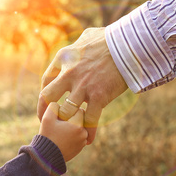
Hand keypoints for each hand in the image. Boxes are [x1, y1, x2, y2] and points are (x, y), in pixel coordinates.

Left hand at [37, 27, 127, 143]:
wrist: (129, 45)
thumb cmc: (111, 39)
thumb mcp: (88, 36)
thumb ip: (79, 44)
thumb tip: (80, 44)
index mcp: (63, 58)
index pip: (46, 80)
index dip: (45, 95)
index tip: (48, 104)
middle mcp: (68, 74)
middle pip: (47, 97)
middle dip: (45, 111)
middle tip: (49, 122)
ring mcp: (82, 87)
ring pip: (65, 112)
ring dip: (67, 123)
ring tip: (70, 132)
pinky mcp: (98, 97)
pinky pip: (89, 120)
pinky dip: (88, 131)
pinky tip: (88, 139)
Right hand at [39, 102, 87, 161]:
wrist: (46, 157)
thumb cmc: (47, 136)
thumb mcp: (47, 118)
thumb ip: (54, 106)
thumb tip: (60, 104)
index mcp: (78, 125)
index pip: (80, 110)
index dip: (70, 110)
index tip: (61, 115)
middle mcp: (84, 134)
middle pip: (82, 119)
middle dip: (73, 118)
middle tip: (62, 122)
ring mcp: (83, 142)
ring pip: (81, 127)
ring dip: (74, 126)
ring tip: (62, 130)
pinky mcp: (80, 147)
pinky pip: (79, 135)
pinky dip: (73, 134)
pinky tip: (63, 136)